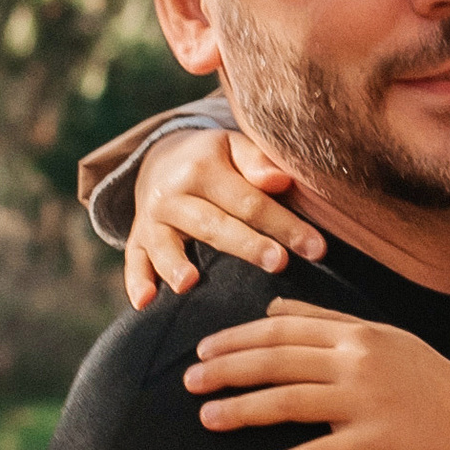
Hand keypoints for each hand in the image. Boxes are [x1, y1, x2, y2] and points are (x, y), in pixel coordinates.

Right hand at [125, 124, 327, 309]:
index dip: (284, 225)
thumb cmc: (215, 159)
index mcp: (203, 168)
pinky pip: (133, 261)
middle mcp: (172, 193)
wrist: (163, 158)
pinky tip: (145, 301)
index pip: (249, 201)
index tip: (316, 248)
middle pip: (213, 224)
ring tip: (190, 283)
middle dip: (247, 245)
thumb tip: (280, 180)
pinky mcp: (138, 238)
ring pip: (166, 244)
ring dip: (175, 265)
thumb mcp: (235, 147)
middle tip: (278, 263)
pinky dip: (136, 282)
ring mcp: (151, 219)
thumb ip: (257, 162)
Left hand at [188, 300, 449, 449]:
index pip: (281, 330)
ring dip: (241, 410)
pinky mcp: (376, 444)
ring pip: (289, 403)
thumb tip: (271, 308)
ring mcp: (366, 403)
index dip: (236, 339)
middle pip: (276, 362)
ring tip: (206, 419)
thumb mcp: (383, 337)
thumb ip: (327, 322)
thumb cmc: (430, 379)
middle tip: (188, 382)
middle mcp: (356, 363)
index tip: (201, 349)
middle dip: (226, 370)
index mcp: (356, 335)